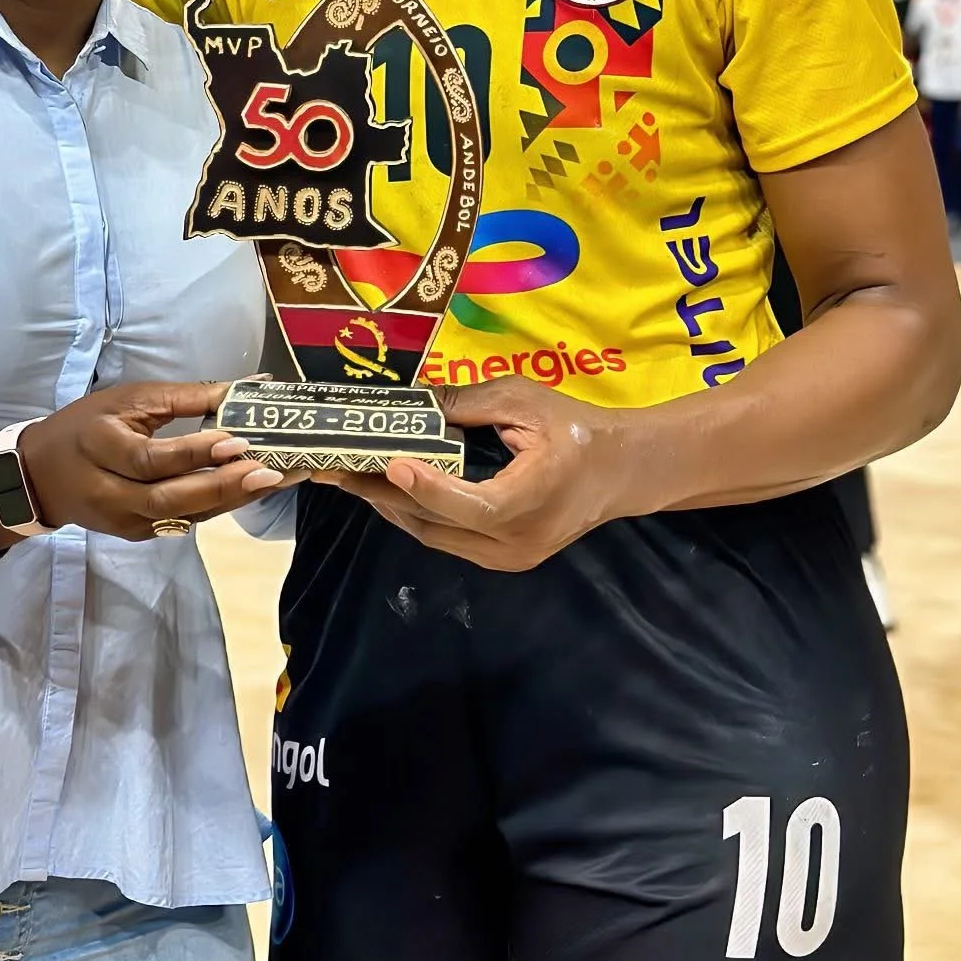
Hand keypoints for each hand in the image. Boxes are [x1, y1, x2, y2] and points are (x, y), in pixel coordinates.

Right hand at [7, 381, 288, 541]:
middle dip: (222, 486)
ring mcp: (121, 521)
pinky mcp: (135, 535)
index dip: (194, 453)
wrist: (40, 475)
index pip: (151, 459)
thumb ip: (187, 398)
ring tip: (271, 482)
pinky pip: (181, 523)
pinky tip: (247, 491)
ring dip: (229, 500)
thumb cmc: (87, 425)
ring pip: (180, 516)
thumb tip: (248, 389)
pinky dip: (216, 507)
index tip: (237, 440)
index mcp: (99, 447)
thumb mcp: (128, 399)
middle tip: (268, 472)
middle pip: (168, 498)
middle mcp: (108, 493)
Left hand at [313, 376, 631, 572]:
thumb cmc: (575, 430)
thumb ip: (469, 403)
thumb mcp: (525, 401)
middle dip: (385, 495)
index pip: (472, 504)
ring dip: (392, 507)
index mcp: (531, 502)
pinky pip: (447, 540)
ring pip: (436, 537)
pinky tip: (388, 490)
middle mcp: (516, 543)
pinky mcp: (501, 560)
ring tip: (351, 476)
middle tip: (340, 467)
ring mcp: (508, 559)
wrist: (621, 471)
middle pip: (439, 525)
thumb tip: (413, 401)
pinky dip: (415, 515)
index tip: (392, 463)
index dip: (428, 487)